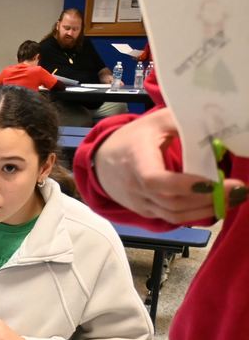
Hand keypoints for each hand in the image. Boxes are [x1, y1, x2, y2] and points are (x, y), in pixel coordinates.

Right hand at [93, 107, 245, 223]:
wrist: (103, 161)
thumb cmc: (134, 138)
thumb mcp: (157, 122)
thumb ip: (184, 123)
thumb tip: (219, 125)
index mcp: (135, 160)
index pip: (155, 180)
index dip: (184, 185)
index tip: (214, 181)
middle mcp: (134, 187)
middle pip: (171, 202)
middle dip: (208, 198)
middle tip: (238, 189)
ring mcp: (140, 203)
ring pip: (174, 215)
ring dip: (206, 209)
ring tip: (233, 198)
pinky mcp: (147, 212)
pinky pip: (173, 217)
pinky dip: (196, 213)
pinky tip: (215, 203)